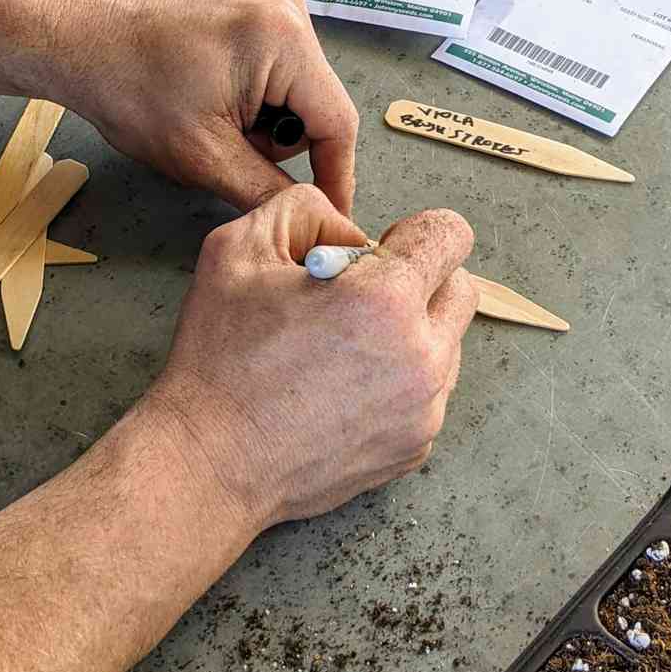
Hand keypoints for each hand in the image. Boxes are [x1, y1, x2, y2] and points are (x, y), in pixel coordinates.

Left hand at [49, 0, 360, 214]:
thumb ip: (265, 190)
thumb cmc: (127, 85)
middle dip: (276, 143)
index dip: (336, 178)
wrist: (80, 41)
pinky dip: (250, 101)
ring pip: (296, 95)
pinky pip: (276, 75)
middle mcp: (287, 9)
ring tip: (205, 118)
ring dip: (259, 124)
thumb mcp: (203, 156)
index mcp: (283, 37)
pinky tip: (207, 99)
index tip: (333, 218)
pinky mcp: (253, 11)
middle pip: (317, 108)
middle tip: (222, 148)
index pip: (337, 122)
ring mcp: (270, 5)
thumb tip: (307, 214)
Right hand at [145, 187, 477, 529]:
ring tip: (343, 351)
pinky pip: (428, 397)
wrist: (210, 461)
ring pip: (447, 346)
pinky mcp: (413, 448)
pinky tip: (341, 391)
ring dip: (410, 335)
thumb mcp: (238, 249)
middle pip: (460, 290)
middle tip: (357, 300)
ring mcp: (423, 410)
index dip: (410, 233)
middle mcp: (421, 357)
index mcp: (385, 300)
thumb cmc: (219, 360)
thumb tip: (345, 230)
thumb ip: (302, 210)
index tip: (373, 255)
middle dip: (419, 282)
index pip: (451, 235)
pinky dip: (398, 385)